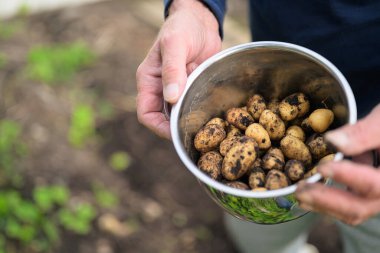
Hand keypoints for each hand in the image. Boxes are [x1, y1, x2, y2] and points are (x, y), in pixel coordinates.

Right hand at [136, 0, 221, 138]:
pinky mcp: (192, 89)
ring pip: (179, 115)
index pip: (146, 113)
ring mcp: (177, 90)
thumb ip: (172, 70)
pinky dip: (200, 112)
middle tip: (196, 132)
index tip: (176, 132)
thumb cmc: (182, 27)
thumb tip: (171, 98)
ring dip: (190, 120)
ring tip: (205, 125)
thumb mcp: (175, 44)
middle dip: (177, 127)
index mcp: (149, 81)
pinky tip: (211, 115)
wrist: (201, 21)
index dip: (158, 127)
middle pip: (163, 119)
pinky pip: (193, 106)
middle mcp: (160, 89)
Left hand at [296, 104, 379, 224]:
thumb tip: (331, 141)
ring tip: (298, 192)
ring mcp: (375, 196)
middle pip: (359, 207)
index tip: (321, 168)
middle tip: (300, 190)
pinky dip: (325, 199)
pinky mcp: (364, 194)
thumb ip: (363, 132)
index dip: (346, 177)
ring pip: (350, 210)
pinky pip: (346, 203)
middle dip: (325, 200)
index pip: (374, 185)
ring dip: (322, 203)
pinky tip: (306, 189)